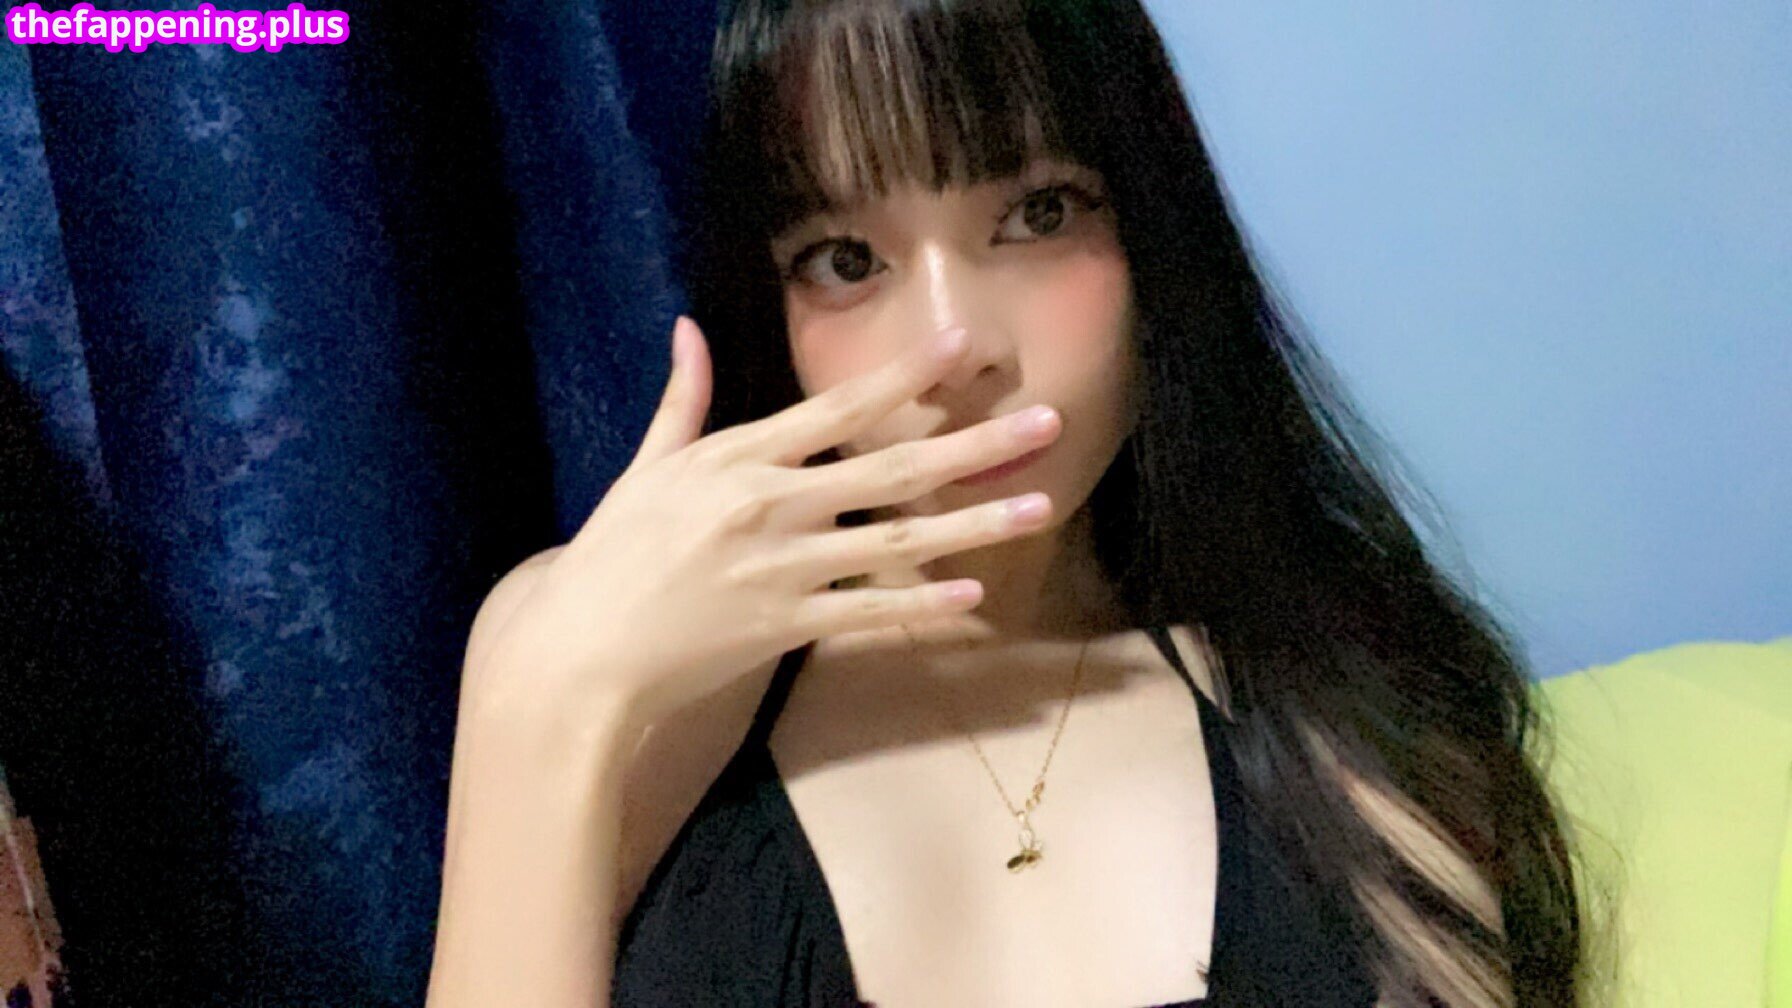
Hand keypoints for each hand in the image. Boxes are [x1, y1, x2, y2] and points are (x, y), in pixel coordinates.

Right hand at [470, 316, 1061, 731]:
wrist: (581, 652)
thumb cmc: (610, 555)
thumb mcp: (644, 468)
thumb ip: (680, 400)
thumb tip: (686, 328)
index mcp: (738, 459)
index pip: (838, 406)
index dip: (907, 373)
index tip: (965, 345)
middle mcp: (771, 505)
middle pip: (892, 468)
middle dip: (977, 443)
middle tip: (1048, 420)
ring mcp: (784, 569)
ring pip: (898, 541)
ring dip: (977, 524)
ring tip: (1041, 506)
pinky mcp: (786, 626)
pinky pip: (868, 613)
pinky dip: (921, 604)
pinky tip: (976, 594)